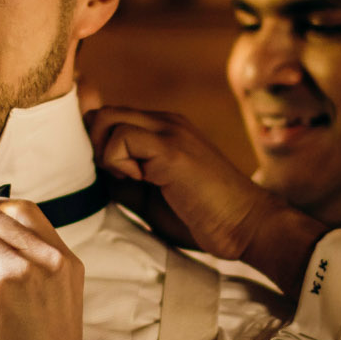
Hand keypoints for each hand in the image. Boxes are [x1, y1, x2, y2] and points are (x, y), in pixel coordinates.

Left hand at [86, 106, 326, 295]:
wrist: (247, 225)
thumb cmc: (203, 217)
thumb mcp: (151, 197)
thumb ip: (124, 180)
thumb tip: (92, 176)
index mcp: (162, 130)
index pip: (110, 118)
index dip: (97, 147)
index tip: (112, 178)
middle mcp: (165, 121)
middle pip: (101, 114)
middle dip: (94, 149)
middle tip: (117, 179)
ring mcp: (169, 130)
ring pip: (105, 119)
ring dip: (106, 154)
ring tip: (132, 180)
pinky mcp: (171, 148)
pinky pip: (121, 138)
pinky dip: (118, 162)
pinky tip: (143, 181)